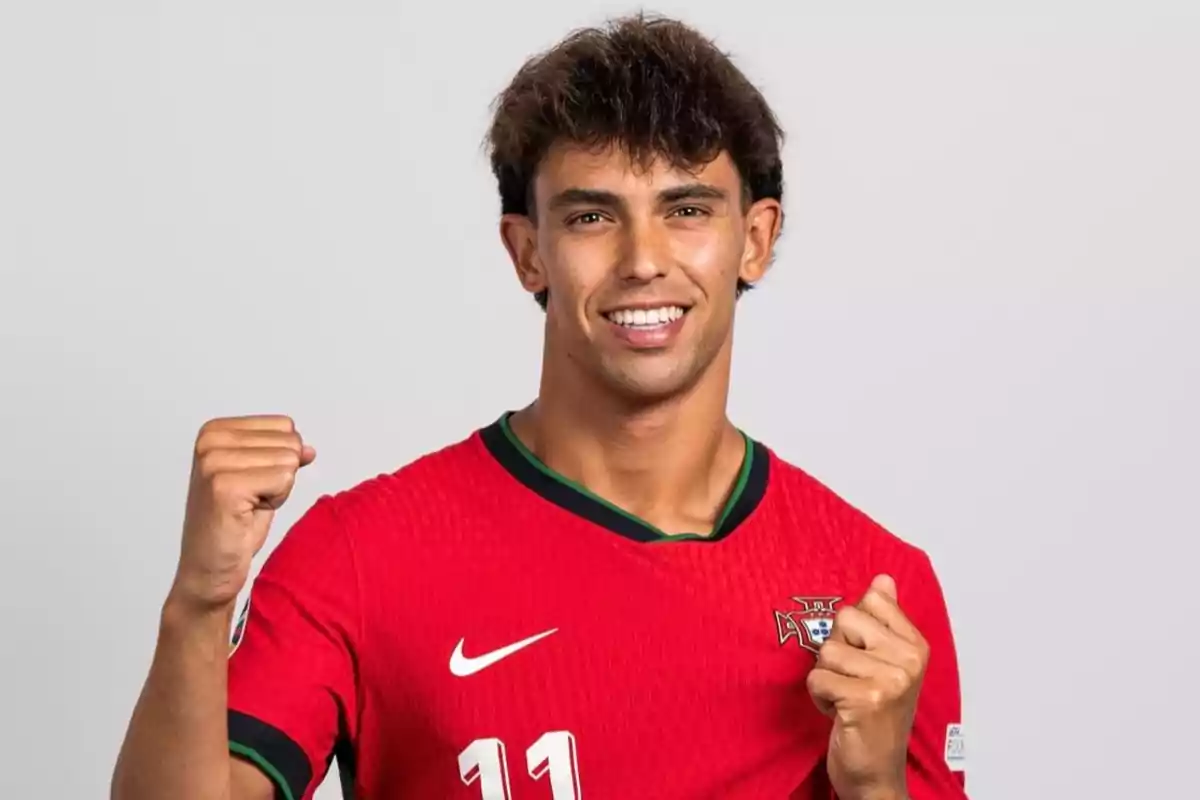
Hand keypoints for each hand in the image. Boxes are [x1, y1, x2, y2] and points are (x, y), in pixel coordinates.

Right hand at [169, 415, 315, 613]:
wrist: (209, 569)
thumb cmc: (232, 526)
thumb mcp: (262, 479)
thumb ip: (283, 455)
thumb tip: (308, 448)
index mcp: (215, 430)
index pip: (284, 426)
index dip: (279, 460)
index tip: (252, 484)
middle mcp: (210, 440)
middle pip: (289, 442)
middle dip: (280, 476)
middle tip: (250, 499)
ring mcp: (214, 462)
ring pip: (289, 461)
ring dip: (277, 490)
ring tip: (248, 507)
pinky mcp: (224, 486)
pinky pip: (284, 479)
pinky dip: (275, 501)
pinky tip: (247, 515)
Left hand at [806, 574, 927, 799]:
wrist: (876, 773)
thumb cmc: (877, 717)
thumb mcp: (887, 664)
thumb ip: (884, 619)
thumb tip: (883, 579)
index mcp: (916, 646)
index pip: (870, 600)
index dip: (854, 628)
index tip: (865, 656)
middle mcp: (909, 661)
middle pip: (844, 620)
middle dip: (837, 651)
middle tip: (853, 680)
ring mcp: (889, 680)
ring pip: (827, 650)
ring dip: (827, 677)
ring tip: (846, 698)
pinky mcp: (864, 700)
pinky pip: (817, 678)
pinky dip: (819, 696)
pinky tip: (838, 712)